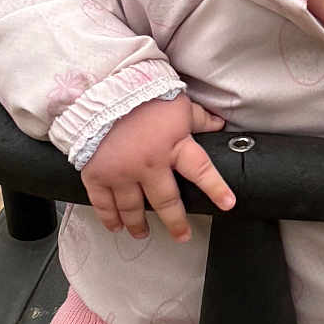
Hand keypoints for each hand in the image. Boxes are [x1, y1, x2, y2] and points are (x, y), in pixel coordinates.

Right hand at [80, 96, 233, 242]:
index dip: (216, 189)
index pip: (201, 171)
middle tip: (182, 235)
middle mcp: (149, 164)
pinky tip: (115, 226)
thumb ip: (197, 118)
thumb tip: (219, 124)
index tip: (227, 204)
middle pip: (166, 201)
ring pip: (133, 208)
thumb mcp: (176, 102)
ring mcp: (121, 173)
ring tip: (142, 233)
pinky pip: (103, 204)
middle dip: (176, 222)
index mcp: (173, 146)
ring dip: (139, 224)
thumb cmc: (139, 93)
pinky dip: (109, 218)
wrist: (97, 88)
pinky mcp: (96, 175)